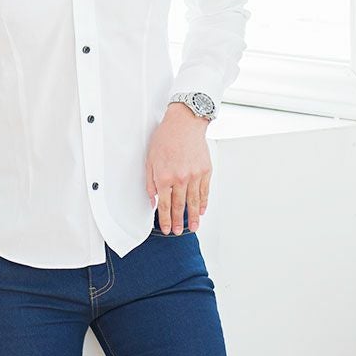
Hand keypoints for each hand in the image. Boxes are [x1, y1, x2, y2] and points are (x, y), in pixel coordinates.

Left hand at [145, 104, 211, 234]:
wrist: (184, 124)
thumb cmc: (166, 138)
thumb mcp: (150, 159)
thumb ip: (150, 182)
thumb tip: (152, 200)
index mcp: (164, 177)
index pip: (164, 205)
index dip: (164, 219)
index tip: (166, 228)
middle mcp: (180, 179)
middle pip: (179, 206)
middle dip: (178, 222)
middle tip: (178, 232)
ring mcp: (194, 176)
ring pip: (194, 202)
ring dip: (193, 217)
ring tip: (192, 227)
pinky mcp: (205, 171)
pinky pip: (204, 192)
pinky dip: (203, 203)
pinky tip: (201, 210)